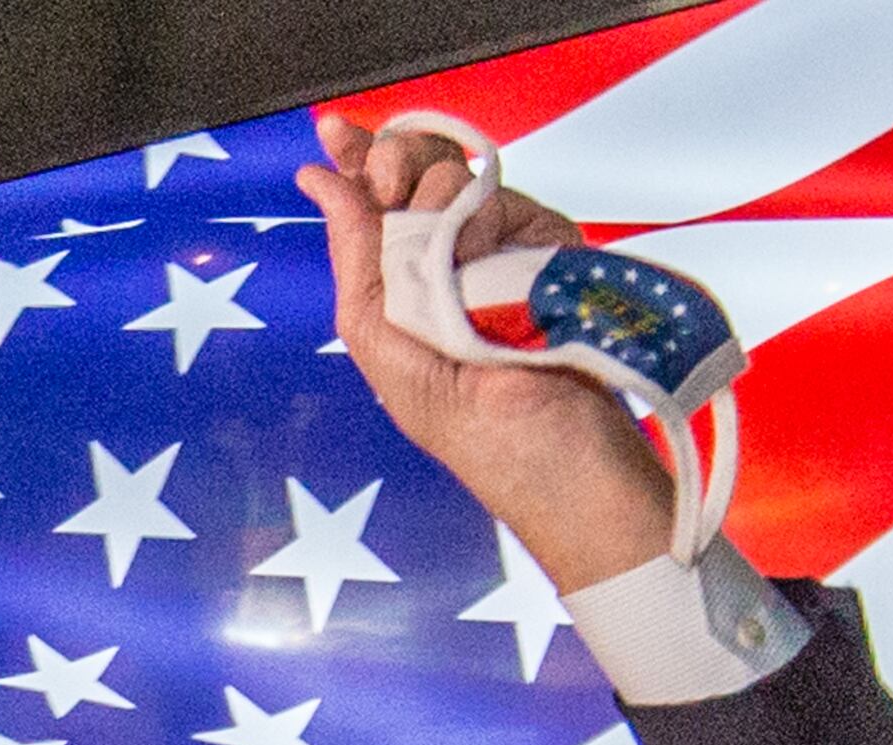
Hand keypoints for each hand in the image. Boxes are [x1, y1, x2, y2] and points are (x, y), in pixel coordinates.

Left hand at [301, 113, 676, 595]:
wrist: (572, 464)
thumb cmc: (483, 438)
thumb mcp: (390, 352)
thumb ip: (358, 261)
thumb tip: (320, 179)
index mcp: (403, 286)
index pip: (376, 199)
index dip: (356, 156)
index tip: (336, 133)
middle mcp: (452, 260)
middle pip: (420, 169)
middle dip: (398, 166)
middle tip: (394, 184)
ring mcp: (505, 249)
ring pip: (465, 178)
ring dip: (446, 210)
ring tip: (456, 269)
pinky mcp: (553, 245)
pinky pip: (515, 202)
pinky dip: (495, 223)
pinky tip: (491, 263)